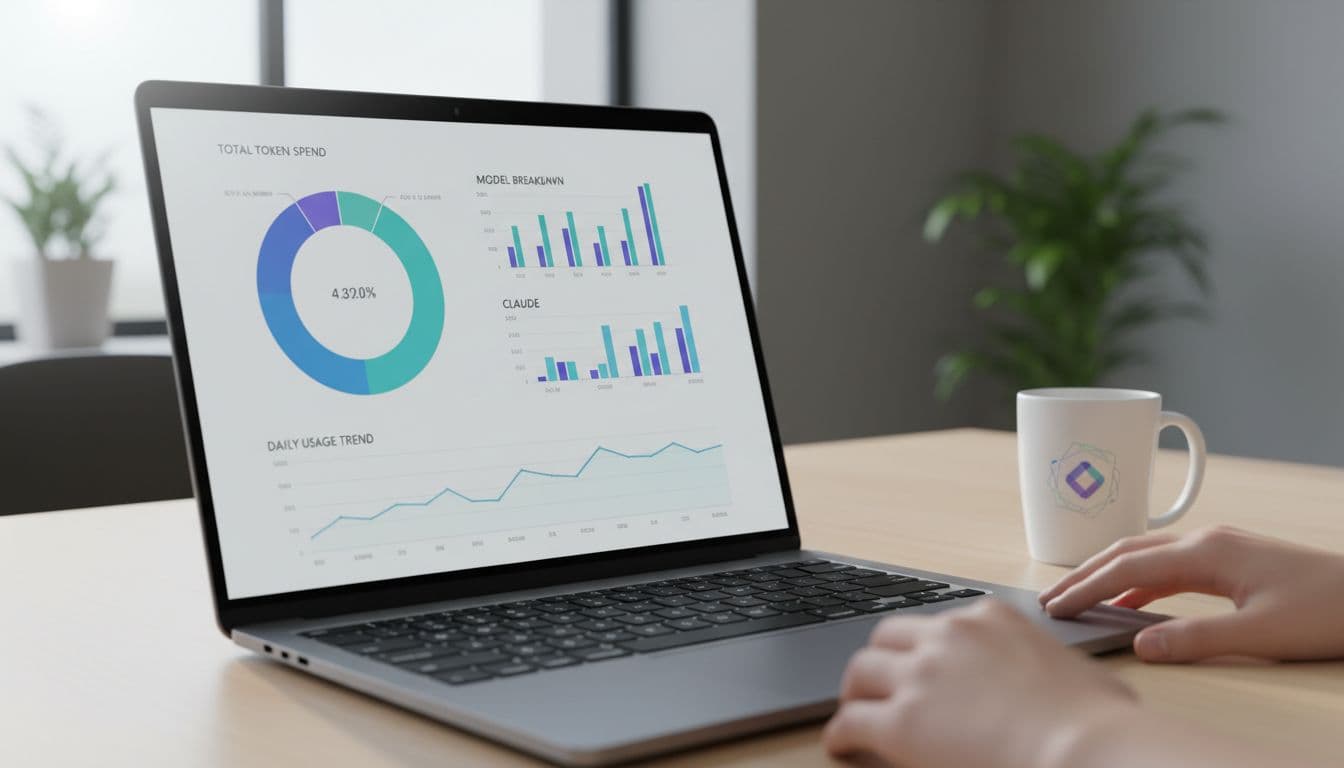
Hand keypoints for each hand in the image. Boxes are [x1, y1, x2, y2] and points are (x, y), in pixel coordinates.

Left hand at [824, 600, 1137, 767]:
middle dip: (882, 661)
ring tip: (854, 712)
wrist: (1087, 750)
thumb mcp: (1082, 674)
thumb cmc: (1101, 725)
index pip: (941, 625)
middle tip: (879, 685)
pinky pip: (850, 721)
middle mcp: (950, 637)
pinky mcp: (901, 722)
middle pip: (889, 637)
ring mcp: (922, 676)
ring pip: (861, 671)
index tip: (922, 665)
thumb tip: (1071, 686)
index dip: (927, 649)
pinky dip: (842, 734)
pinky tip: (843, 746)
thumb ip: (1057, 669)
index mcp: (992, 620)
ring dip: (855, 692)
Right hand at [1040, 525, 1343, 661]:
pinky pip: (1170, 564)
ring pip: (1147, 554)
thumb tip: (1141, 644)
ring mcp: (1221, 546)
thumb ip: (1196, 639)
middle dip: (1085, 573)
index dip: (1086, 587)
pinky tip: (1133, 598)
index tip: (1054, 606)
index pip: (1127, 567)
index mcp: (1207, 552)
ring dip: (1109, 573)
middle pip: (1128, 550)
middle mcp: (1207, 540)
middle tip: (1050, 597)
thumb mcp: (1260, 634)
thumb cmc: (1329, 610)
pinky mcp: (1233, 558)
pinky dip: (1140, 578)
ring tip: (1080, 595)